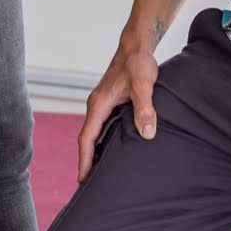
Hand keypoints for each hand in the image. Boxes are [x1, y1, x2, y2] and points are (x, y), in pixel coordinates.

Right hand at [77, 40, 157, 182]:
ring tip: (100, 173)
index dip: (85, 160)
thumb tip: (147, 133)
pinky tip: (113, 150)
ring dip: (95, 152)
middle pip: (87, 139)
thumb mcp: (143, 85)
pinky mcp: (111, 102)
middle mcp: (97, 106)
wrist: (137, 45)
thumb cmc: (138, 63)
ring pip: (95, 133)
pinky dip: (103, 141)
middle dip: (87, 161)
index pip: (87, 138)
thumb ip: (145, 108)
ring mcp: (103, 104)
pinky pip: (103, 126)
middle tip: (89, 185)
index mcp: (99, 105)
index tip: (83, 180)